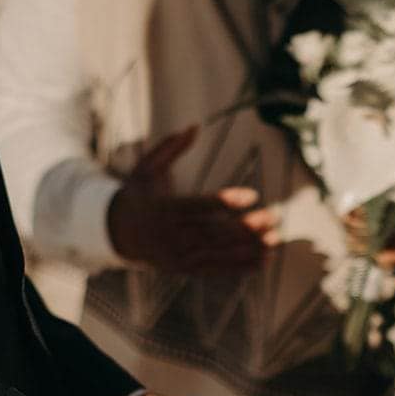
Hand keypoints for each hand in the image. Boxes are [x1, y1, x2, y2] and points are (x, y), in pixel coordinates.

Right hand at [107, 126, 279, 275]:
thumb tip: (195, 125)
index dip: (226, 201)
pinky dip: (241, 267)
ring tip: (275, 239)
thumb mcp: (146, 168)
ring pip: (218, 253)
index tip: (253, 195)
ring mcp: (178, 256)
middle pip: (214, 232)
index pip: (199, 206)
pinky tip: (264, 261)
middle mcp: (171, 236)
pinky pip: (217, 269)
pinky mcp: (185, 269)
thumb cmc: (139, 194)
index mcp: (162, 209)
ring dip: (249, 248)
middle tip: (274, 217)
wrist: (119, 234)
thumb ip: (170, 148)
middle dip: (246, 227)